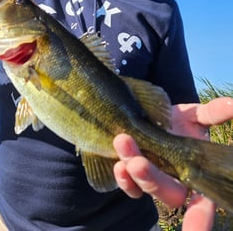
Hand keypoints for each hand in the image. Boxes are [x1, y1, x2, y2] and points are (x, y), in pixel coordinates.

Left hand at [113, 97, 232, 230]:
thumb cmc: (181, 121)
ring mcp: (153, 178)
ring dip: (133, 171)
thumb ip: (216, 113)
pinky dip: (123, 177)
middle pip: (167, 193)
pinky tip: (118, 164)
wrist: (154, 116)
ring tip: (122, 145)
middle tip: (137, 163)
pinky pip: (128, 184)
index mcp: (195, 174)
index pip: (202, 205)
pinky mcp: (133, 173)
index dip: (199, 221)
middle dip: (152, 179)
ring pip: (144, 185)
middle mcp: (174, 181)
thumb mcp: (198, 116)